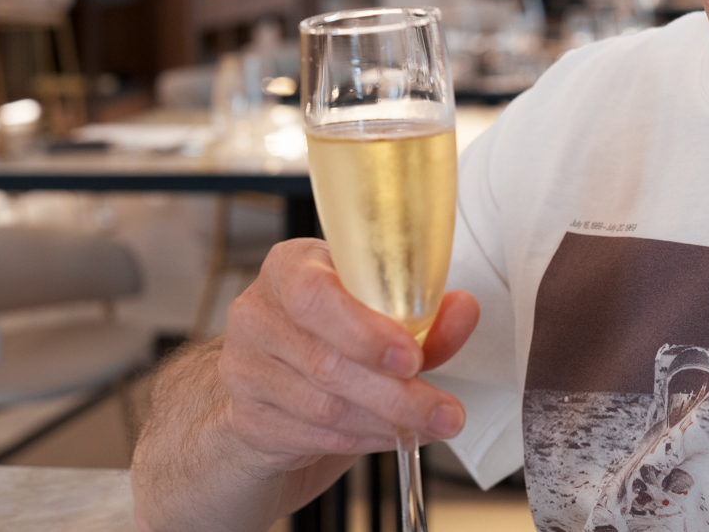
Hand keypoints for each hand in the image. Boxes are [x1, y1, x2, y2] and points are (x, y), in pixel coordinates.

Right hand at [217, 238, 479, 473]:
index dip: (365, 330)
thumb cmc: (330, 333)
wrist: (273, 382)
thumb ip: (420, 314)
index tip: (412, 356)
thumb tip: (463, 310)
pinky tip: (391, 434)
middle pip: (325, 361)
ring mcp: (245, 369)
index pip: (314, 294)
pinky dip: (364, 440)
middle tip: (442, 410)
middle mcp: (258, 314)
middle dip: (395, 392)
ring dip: (387, 421)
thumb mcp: (372, 311)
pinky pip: (315, 437)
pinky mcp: (248, 420)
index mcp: (290, 267)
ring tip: (429, 423)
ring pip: (324, 407)